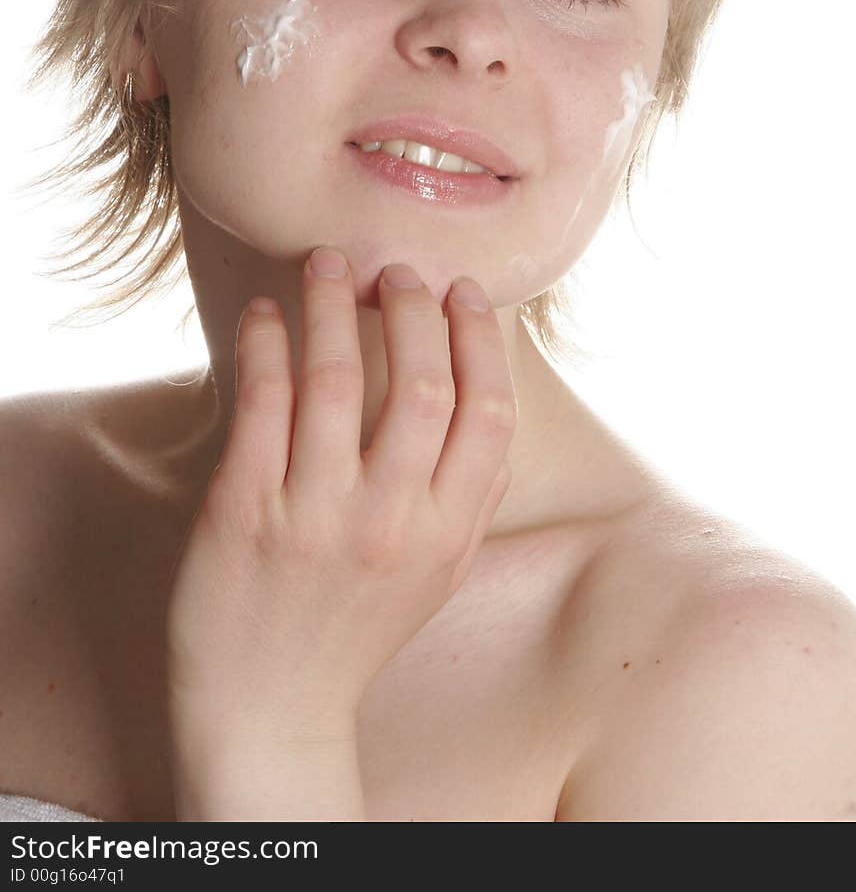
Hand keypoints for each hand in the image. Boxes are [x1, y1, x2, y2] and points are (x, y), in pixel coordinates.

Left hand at [165, 250, 516, 757]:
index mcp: (447, 534)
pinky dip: (265, 342)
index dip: (478, 338)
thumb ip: (472, 499)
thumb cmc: (355, 630)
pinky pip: (261, 402)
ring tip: (326, 265)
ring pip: (336, 378)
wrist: (267, 709)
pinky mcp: (243, 510)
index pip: (488, 413)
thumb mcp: (437, 576)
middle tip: (394, 271)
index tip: (459, 290)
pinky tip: (266, 312)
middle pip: (422, 385)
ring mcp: (313, 515)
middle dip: (412, 308)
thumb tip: (494, 410)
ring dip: (332, 304)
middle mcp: (390, 522)